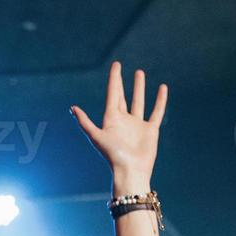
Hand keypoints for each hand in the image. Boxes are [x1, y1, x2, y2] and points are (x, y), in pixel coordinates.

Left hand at [71, 61, 168, 195]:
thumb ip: (85, 122)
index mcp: (111, 119)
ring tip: (139, 73)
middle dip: (122, 83)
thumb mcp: (97, 136)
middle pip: (122, 97)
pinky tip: (162, 88)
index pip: (113, 94)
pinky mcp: (150, 130)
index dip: (114, 79)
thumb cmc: (112, 155)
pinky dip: (160, 100)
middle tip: (121, 68)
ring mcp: (137, 125)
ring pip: (139, 101)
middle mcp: (124, 120)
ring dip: (139, 88)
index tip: (116, 65)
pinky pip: (156, 112)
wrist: (130, 170)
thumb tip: (72, 108)